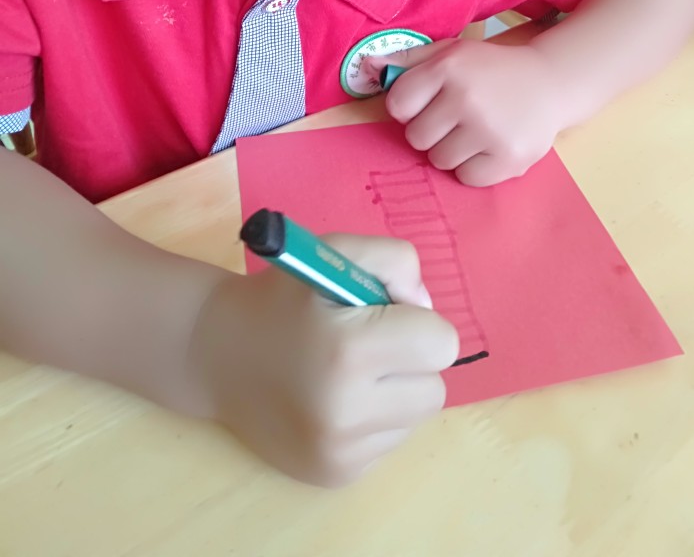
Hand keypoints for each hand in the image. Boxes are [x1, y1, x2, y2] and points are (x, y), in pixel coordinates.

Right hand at [187, 234, 457, 486]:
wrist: (218, 354)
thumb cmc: (284, 298)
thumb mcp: (335, 252)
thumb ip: (395, 262)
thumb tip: (426, 308)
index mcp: (348, 351)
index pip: (441, 344)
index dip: (418, 322)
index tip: (386, 315)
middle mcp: (346, 412)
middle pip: (435, 388)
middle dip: (411, 361)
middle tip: (368, 344)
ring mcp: (339, 452)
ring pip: (414, 418)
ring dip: (394, 392)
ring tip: (346, 371)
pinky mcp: (336, 476)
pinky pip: (389, 442)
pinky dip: (373, 419)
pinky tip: (334, 399)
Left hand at [375, 39, 565, 185]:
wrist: (551, 83)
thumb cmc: (491, 69)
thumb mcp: (451, 52)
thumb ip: (408, 60)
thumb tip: (367, 66)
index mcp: (448, 67)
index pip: (398, 105)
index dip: (409, 107)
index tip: (428, 103)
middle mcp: (467, 98)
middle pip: (416, 138)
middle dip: (431, 131)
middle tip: (456, 118)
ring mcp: (489, 131)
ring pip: (440, 160)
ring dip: (452, 150)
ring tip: (475, 130)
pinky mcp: (509, 159)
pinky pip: (466, 178)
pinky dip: (474, 168)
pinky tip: (489, 146)